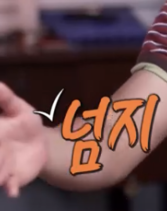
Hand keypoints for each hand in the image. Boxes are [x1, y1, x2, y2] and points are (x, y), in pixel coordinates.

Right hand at [0, 82, 47, 197]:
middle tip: (1, 160)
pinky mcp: (14, 178)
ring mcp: (2, 166)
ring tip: (2, 178)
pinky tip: (13, 191)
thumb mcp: (17, 108)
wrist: (40, 143)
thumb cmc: (23, 123)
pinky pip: (10, 185)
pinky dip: (10, 188)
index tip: (0, 132)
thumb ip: (5, 97)